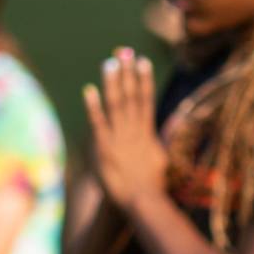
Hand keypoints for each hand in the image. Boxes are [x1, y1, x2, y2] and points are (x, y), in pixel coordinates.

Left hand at [82, 47, 168, 211]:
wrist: (142, 202)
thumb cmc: (152, 186)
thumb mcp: (160, 160)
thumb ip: (158, 143)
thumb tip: (164, 131)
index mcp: (147, 133)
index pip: (145, 100)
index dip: (143, 79)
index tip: (143, 61)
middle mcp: (134, 131)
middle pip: (131, 96)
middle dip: (128, 73)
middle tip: (125, 52)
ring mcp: (119, 138)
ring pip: (116, 105)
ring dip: (113, 83)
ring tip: (109, 63)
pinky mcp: (105, 148)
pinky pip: (99, 124)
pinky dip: (94, 107)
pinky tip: (89, 91)